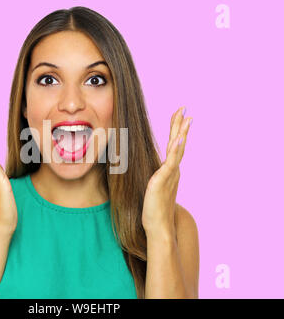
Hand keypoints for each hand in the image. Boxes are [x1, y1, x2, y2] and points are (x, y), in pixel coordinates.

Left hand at [141, 106, 191, 236]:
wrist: (158, 226)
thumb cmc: (154, 209)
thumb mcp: (153, 187)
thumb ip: (155, 176)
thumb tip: (149, 168)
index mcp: (170, 170)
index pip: (174, 145)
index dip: (177, 130)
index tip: (179, 116)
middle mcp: (172, 170)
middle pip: (178, 143)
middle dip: (181, 125)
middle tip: (184, 108)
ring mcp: (170, 175)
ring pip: (177, 150)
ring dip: (181, 133)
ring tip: (186, 118)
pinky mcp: (163, 181)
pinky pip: (171, 163)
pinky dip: (176, 150)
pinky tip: (179, 139)